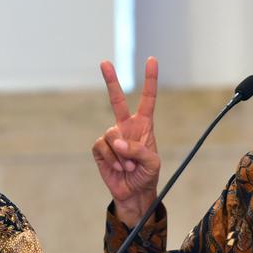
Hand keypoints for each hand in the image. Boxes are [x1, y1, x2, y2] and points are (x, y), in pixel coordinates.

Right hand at [94, 57, 161, 226]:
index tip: (151, 60)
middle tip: (104, 62)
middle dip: (111, 80)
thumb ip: (138, 149)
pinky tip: (118, 168)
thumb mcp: (152, 162)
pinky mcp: (100, 149)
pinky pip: (102, 146)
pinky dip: (111, 158)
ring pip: (111, 134)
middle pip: (116, 99)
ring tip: (129, 167)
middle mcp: (126, 126)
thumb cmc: (147, 175)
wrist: (133, 193)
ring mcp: (112, 137)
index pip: (147, 99)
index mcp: (144, 125)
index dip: (150, 79)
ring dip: (122, 154)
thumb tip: (116, 141)